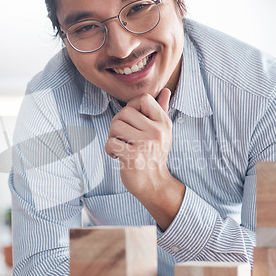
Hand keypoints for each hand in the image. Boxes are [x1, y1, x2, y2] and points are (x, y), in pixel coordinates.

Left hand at [105, 88, 184, 228]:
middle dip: (117, 123)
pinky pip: (110, 142)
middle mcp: (156, 132)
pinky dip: (109, 149)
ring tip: (119, 144)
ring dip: (112, 135)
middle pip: (125, 112)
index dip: (132, 106)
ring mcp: (144, 144)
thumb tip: (166, 91)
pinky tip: (116, 155)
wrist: (154, 184)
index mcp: (163, 123)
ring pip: (115, 125)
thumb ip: (162, 110)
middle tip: (121, 136)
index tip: (131, 120)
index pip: (144, 99)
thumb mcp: (162, 132)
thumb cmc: (154, 155)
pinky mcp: (132, 157)